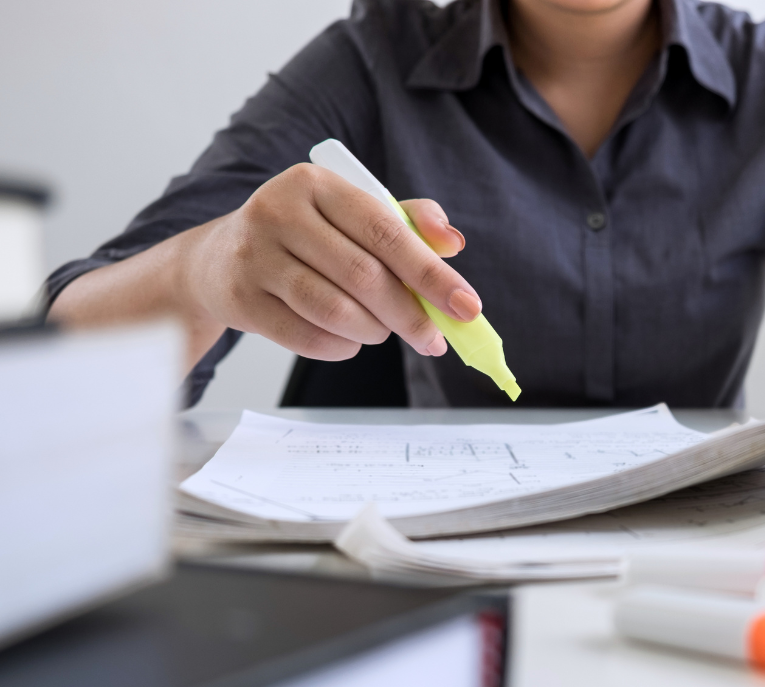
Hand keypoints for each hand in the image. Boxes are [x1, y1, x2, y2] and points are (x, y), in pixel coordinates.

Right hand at [179, 163, 475, 359]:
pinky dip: (341, 347)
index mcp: (315, 183)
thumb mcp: (353, 214)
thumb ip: (408, 222)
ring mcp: (254, 256)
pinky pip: (307, 338)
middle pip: (364, 276)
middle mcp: (278, 211)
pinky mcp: (240, 299)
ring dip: (374, 332)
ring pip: (336, 311)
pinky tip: (349, 340)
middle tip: (433, 338)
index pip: (385, 230)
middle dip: (410, 314)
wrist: (219, 260)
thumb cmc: (305, 236)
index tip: (468, 306)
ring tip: (383, 332)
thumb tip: (453, 242)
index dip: (432, 273)